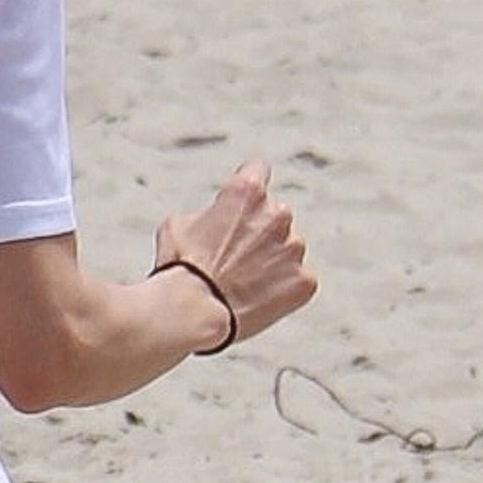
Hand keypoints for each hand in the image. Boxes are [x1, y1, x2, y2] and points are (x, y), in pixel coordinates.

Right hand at [155, 159, 315, 346]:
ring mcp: (294, 249)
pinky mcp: (304, 281)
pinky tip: (257, 300)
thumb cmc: (181, 266)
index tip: (245, 201)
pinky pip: (298, 280)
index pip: (258, 170)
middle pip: (275, 216)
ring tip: (244, 284)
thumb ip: (206, 213)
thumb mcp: (178, 223)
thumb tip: (213, 220)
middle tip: (236, 258)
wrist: (195, 312)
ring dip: (272, 261)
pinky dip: (283, 290)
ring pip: (288, 249)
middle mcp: (278, 214)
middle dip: (259, 233)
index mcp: (248, 191)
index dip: (249, 186)